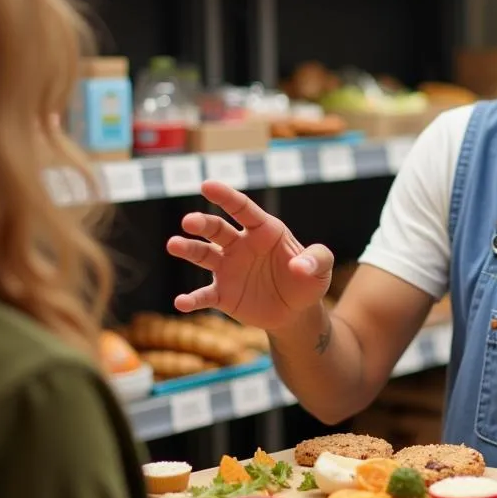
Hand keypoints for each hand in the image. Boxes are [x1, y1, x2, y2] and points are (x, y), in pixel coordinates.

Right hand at [166, 181, 332, 328]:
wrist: (297, 312)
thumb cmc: (308, 281)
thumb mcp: (322, 267)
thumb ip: (317, 259)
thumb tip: (299, 267)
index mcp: (263, 230)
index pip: (243, 209)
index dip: (226, 196)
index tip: (207, 185)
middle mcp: (240, 245)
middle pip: (217, 229)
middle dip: (202, 223)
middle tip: (189, 222)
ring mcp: (228, 268)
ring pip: (203, 255)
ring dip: (188, 249)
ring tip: (174, 245)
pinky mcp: (222, 294)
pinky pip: (204, 296)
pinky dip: (192, 299)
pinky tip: (182, 303)